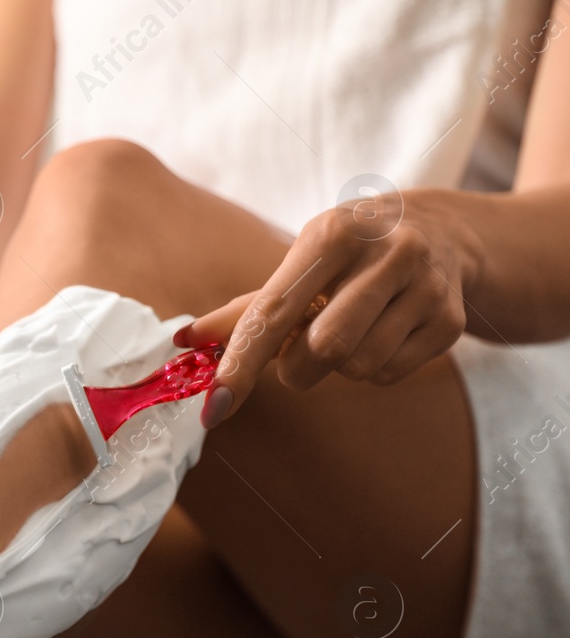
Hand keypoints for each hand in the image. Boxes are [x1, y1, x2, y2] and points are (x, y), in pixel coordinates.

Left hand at [178, 188, 481, 426]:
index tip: (215, 406)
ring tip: (347, 333)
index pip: (274, 312)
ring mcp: (426, 286)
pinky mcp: (450, 320)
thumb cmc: (350, 251)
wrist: (445, 231)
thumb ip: (247, 307)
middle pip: (322, 349)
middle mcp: (386, 253)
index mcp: (333, 234)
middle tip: (297, 354)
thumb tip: (186, 340)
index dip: (241, 364)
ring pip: (357, 367)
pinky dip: (372, 369)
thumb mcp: (303, 261)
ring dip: (337, 368)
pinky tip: (381, 335)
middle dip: (296, 368)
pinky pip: (390, 374)